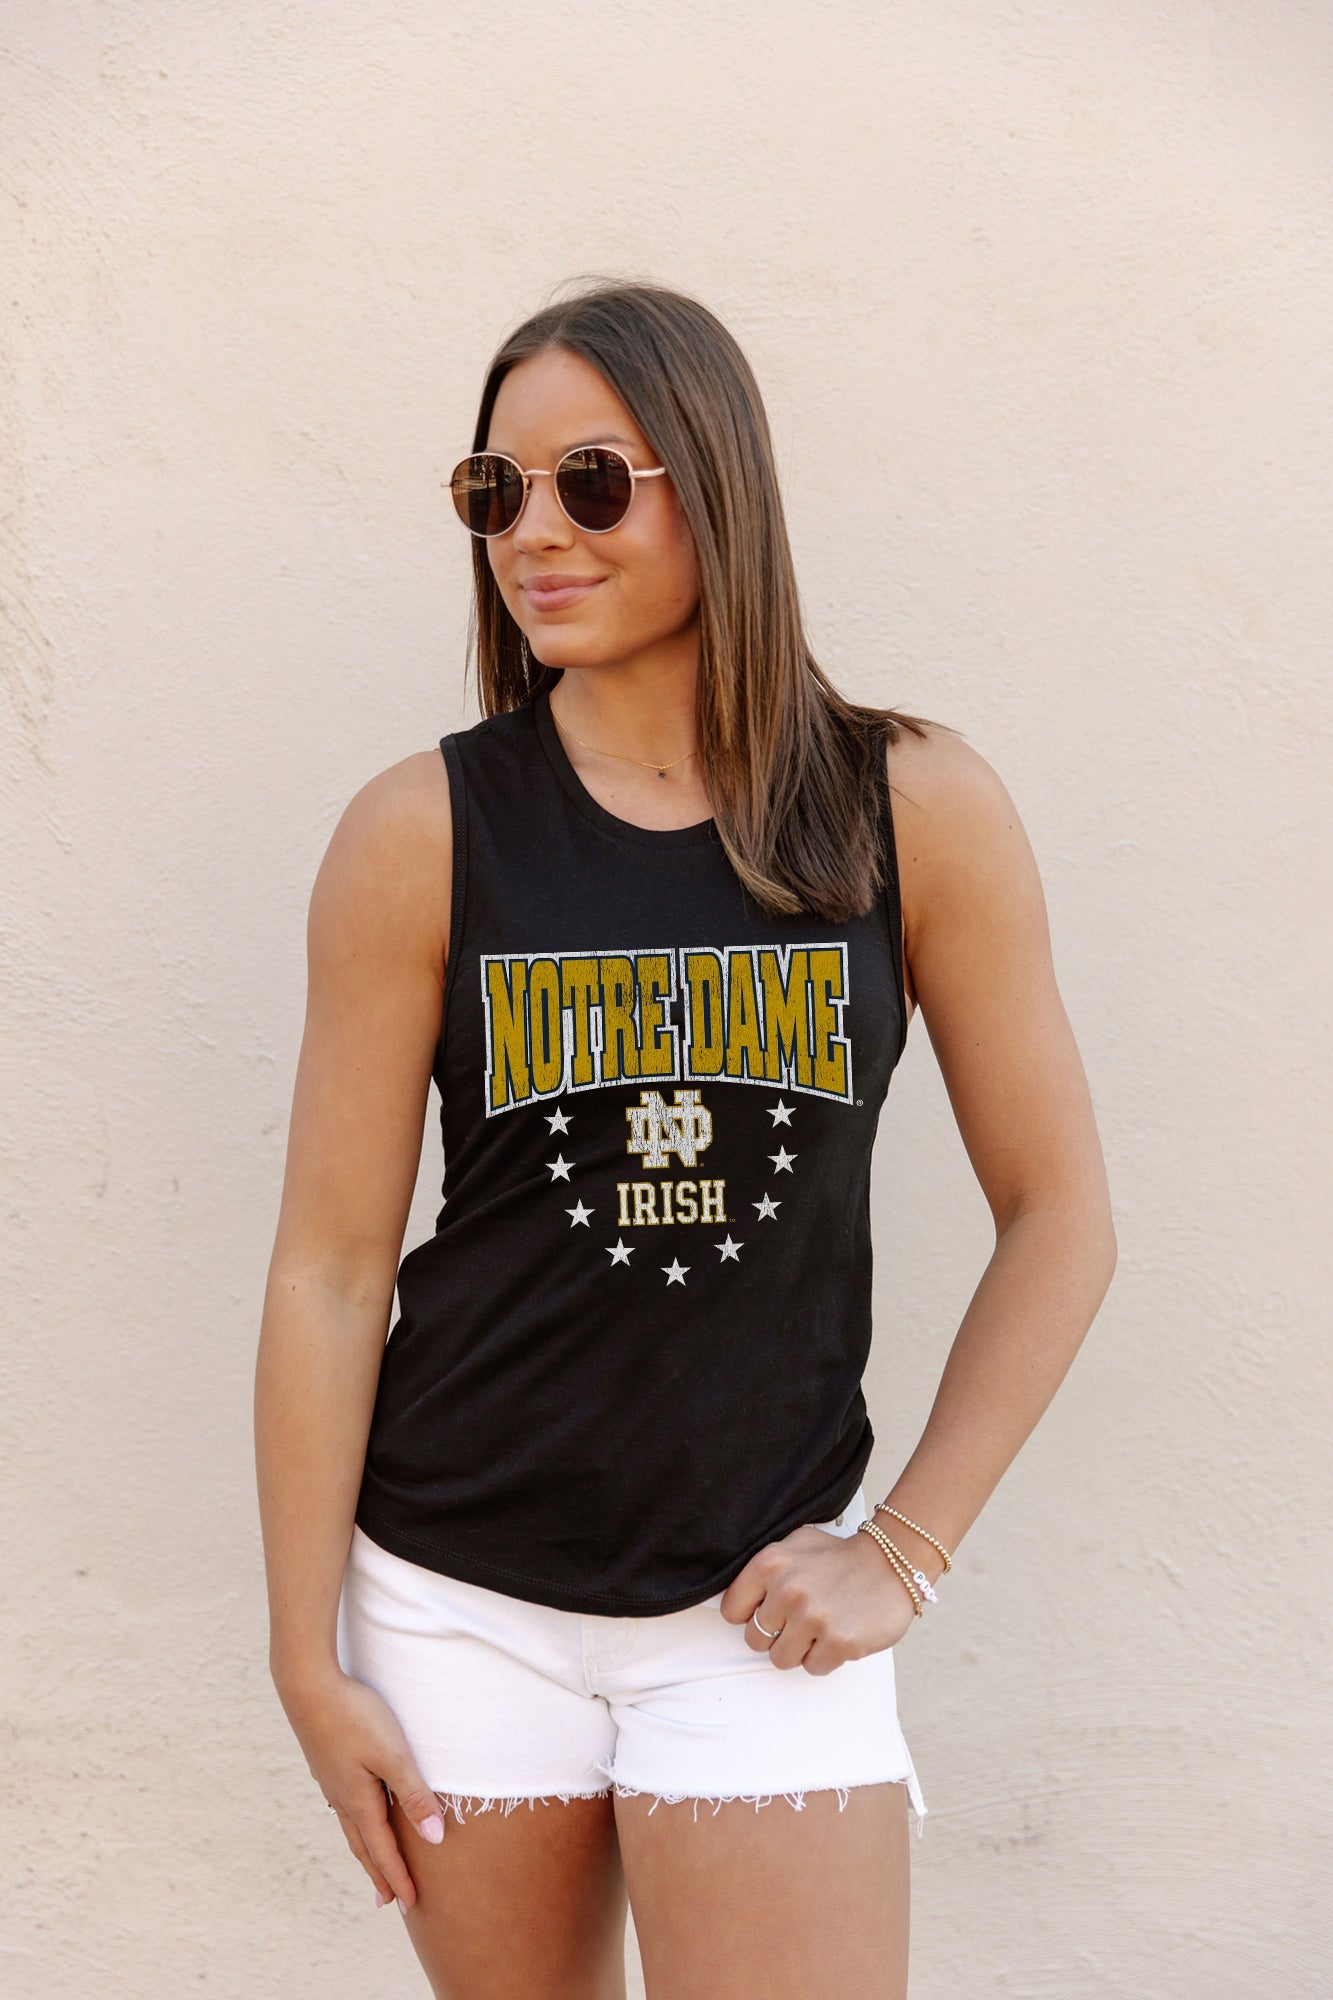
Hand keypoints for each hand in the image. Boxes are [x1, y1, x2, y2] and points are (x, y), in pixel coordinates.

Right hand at [274, 1666, 445, 1910]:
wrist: (307, 1685)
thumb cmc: (354, 1717)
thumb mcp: (393, 1755)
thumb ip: (414, 1795)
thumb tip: (434, 1839)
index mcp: (359, 1801)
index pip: (383, 1850)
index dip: (398, 1877)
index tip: (410, 1904)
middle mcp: (342, 1796)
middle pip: (363, 1844)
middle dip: (378, 1873)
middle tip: (387, 1901)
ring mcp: (331, 1779)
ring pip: (351, 1825)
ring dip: (365, 1848)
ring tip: (371, 1862)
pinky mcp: (327, 1761)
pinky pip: (344, 1803)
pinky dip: (355, 1821)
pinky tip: (354, 1810)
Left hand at [718, 1521, 918, 1673]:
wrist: (893, 1563)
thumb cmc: (840, 1558)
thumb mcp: (796, 1545)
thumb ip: (765, 1569)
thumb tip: (739, 1600)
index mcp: (770, 1564)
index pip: (732, 1611)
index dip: (749, 1616)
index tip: (769, 1613)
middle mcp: (788, 1590)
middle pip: (755, 1640)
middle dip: (776, 1636)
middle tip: (801, 1622)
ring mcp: (813, 1617)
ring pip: (781, 1659)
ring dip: (800, 1650)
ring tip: (820, 1629)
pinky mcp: (838, 1642)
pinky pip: (813, 1668)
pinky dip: (825, 1658)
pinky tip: (838, 1635)